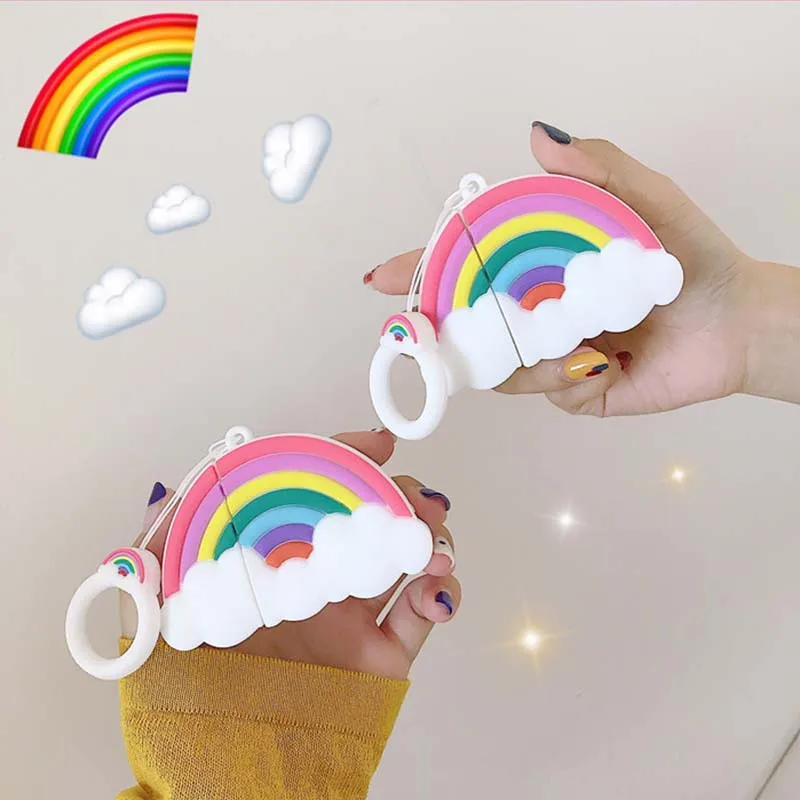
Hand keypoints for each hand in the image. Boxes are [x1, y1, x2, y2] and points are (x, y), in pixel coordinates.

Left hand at [121, 429, 458, 679]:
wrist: (225, 765)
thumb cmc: (187, 689)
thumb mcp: (155, 607)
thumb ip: (157, 548)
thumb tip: (170, 494)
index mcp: (275, 560)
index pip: (317, 493)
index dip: (349, 459)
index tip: (376, 446)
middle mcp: (317, 580)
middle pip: (373, 517)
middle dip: (401, 494)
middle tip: (409, 497)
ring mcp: (352, 615)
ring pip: (408, 557)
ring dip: (431, 536)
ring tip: (429, 542)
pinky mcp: (380, 655)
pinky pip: (424, 615)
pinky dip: (443, 593)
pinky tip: (433, 591)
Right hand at [366, 123, 798, 415]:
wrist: (736, 324)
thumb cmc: (692, 257)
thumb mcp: (648, 200)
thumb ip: (596, 169)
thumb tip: (538, 138)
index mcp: (539, 266)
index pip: (467, 268)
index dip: (421, 272)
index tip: (383, 278)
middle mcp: (535, 312)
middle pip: (468, 326)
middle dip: (454, 333)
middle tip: (471, 328)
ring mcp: (551, 354)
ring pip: (501, 369)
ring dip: (529, 360)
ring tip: (585, 344)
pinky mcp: (575, 392)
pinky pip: (549, 394)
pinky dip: (574, 380)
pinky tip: (610, 363)